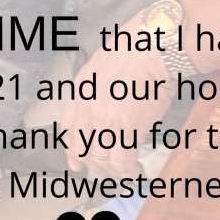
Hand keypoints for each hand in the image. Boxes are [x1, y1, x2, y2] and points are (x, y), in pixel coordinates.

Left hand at [62, 27, 167, 176]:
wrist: (151, 48)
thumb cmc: (134, 50)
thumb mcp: (103, 64)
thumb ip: (97, 88)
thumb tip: (107, 108)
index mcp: (80, 91)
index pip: (68, 130)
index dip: (72, 151)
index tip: (77, 163)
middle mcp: (87, 108)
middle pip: (83, 149)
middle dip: (95, 165)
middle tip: (108, 170)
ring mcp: (105, 120)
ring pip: (101, 159)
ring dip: (113, 170)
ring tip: (125, 171)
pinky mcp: (126, 128)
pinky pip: (122, 160)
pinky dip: (128, 169)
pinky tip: (135, 169)